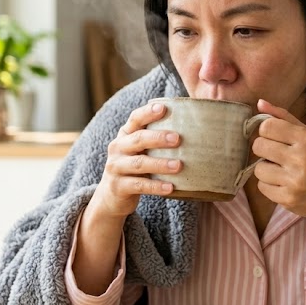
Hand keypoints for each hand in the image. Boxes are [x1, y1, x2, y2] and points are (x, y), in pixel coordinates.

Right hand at [88, 102, 182, 219]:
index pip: (135, 119)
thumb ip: (156, 141)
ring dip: (160, 164)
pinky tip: (170, 187)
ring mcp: (116, 167)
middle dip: (158, 138)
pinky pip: (139, 185)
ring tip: (178, 165)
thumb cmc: (135, 169)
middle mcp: (118, 148)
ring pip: (139, 163)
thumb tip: (193, 131)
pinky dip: (155, 186)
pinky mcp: (118, 186)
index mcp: (125, 135)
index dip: (148, 113)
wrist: (112, 197)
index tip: (164, 108)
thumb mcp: (141, 151)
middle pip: (138, 139)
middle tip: (178, 139)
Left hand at [251, 99, 305, 234]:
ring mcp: (294, 180)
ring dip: (266, 170)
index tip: (275, 139)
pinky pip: (261, 187)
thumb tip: (259, 103)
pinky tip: (284, 185)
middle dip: (264, 151)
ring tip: (282, 173)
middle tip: (277, 156)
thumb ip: (284, 118)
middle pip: (258, 145)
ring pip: (258, 168)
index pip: (267, 126)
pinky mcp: (287, 198)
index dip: (266, 132)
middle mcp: (300, 158)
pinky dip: (269, 186)